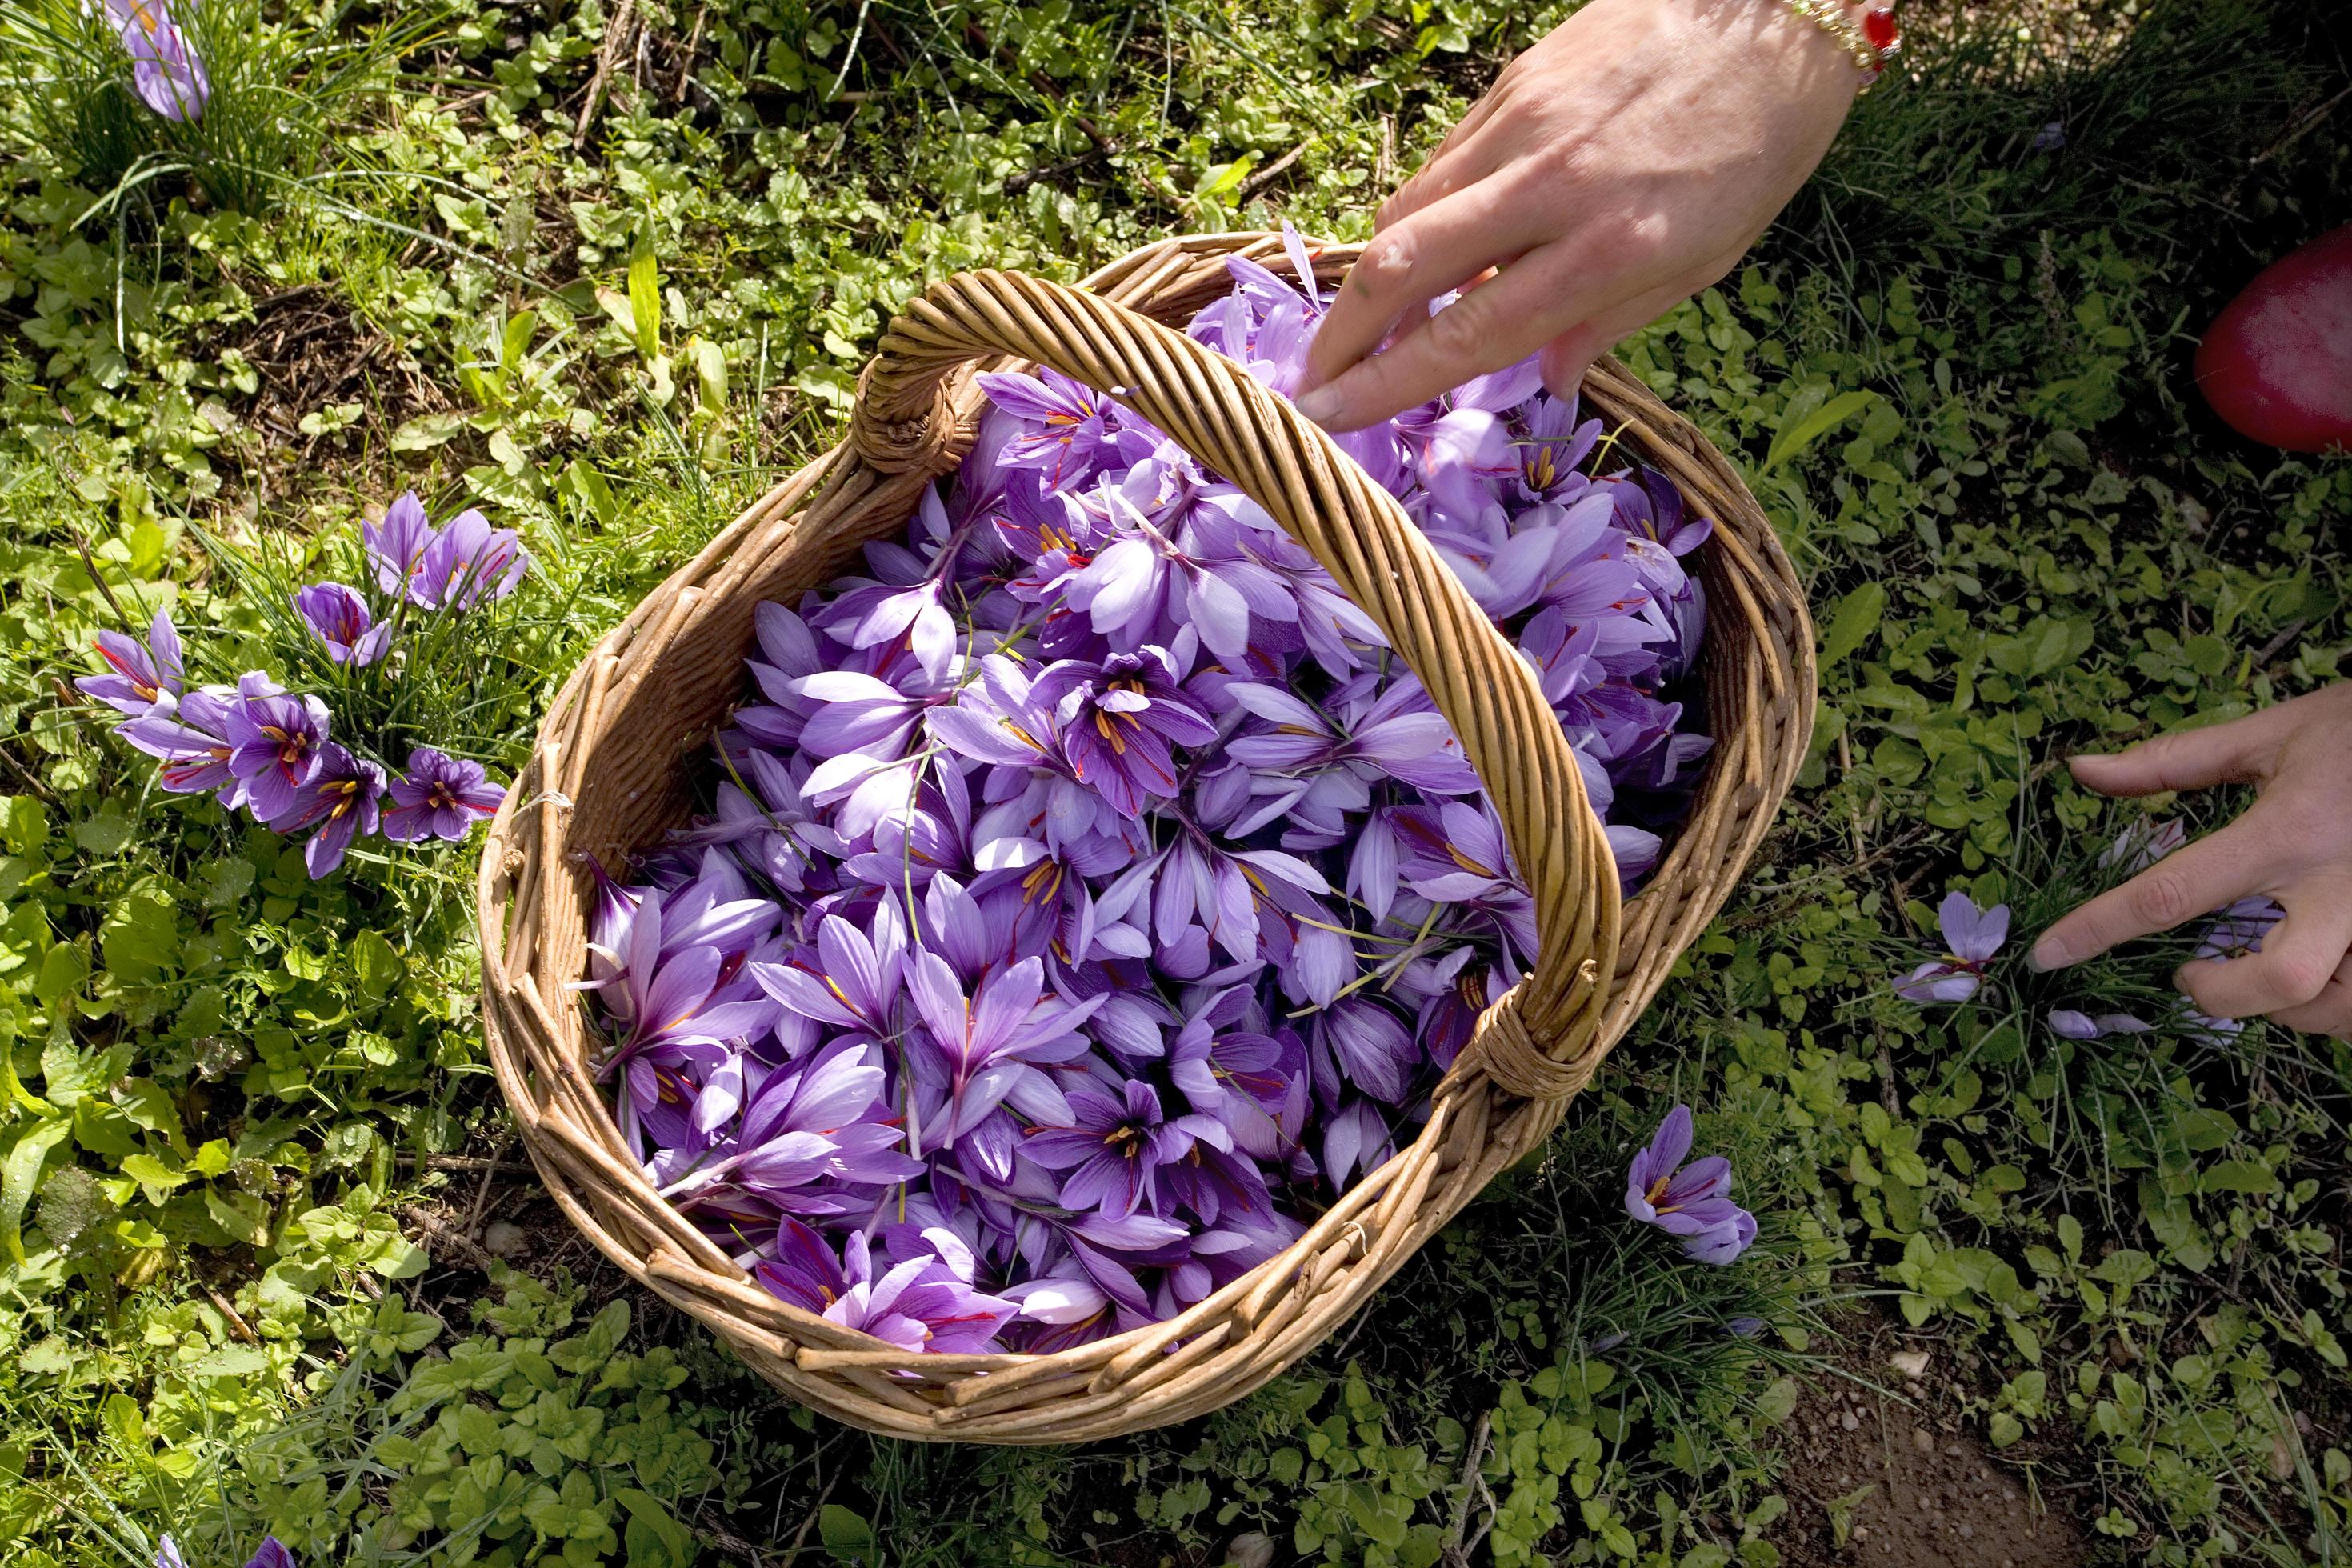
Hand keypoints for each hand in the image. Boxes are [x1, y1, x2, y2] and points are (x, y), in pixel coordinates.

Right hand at [1296, 0, 1862, 432]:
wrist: (1774, 6)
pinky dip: (1418, 217)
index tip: (1335, 416)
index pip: (1470, 330)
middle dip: (1343, 334)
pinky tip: (1424, 250)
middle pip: (1405, 265)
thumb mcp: (1708, 260)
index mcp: (1610, 248)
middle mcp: (1552, 187)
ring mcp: (1522, 125)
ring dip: (1371, 279)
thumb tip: (1545, 380)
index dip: (1390, 381)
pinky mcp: (1512, 82)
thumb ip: (1614, 323)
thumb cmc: (1760, 144)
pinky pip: (1442, 165)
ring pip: (1407, 209)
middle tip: (1314, 380)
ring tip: (1360, 329)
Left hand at [2031, 683, 2351, 1038]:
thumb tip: (2083, 769)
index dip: (2098, 928)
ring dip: (2285, 1006)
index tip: (2049, 956)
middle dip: (2223, 996)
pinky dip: (2333, 1002)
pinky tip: (2315, 971)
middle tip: (2192, 976)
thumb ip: (2172, 761)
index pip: (2172, 891)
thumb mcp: (2270, 734)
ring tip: (2255, 970)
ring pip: (2336, 1006)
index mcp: (2287, 831)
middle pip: (2282, 981)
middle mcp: (2340, 885)